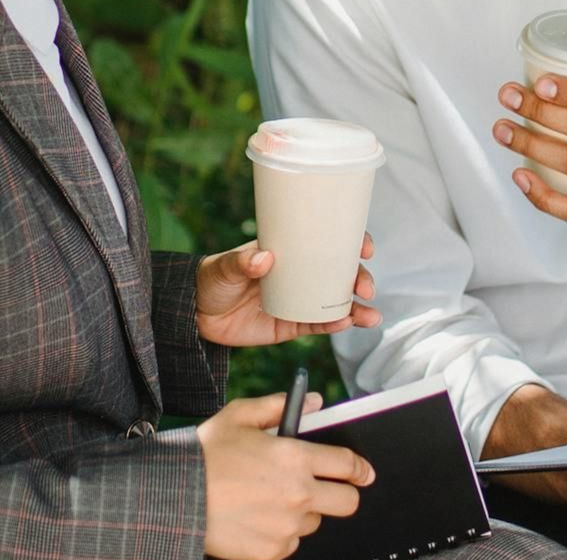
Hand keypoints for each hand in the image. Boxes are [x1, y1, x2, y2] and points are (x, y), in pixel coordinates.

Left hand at [195, 236, 380, 346]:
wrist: (196, 313)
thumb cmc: (212, 278)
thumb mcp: (226, 265)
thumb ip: (243, 262)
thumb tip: (264, 258)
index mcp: (289, 252)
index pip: (326, 241)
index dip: (351, 242)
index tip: (364, 247)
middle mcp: (300, 275)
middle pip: (339, 274)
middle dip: (359, 279)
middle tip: (365, 287)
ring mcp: (298, 300)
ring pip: (336, 303)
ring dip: (357, 308)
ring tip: (370, 316)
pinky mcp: (291, 325)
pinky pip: (319, 325)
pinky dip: (336, 325)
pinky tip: (348, 324)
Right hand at [199, 392, 376, 559]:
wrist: (174, 498)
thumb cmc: (204, 455)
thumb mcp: (238, 416)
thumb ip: (278, 406)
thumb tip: (313, 401)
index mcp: (296, 458)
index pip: (348, 465)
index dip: (361, 469)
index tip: (364, 473)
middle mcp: (299, 494)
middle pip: (347, 502)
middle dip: (342, 494)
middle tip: (324, 490)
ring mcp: (287, 527)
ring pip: (314, 523)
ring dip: (302, 513)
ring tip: (269, 501)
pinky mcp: (272, 552)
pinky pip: (290, 544)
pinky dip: (279, 534)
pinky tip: (256, 519)